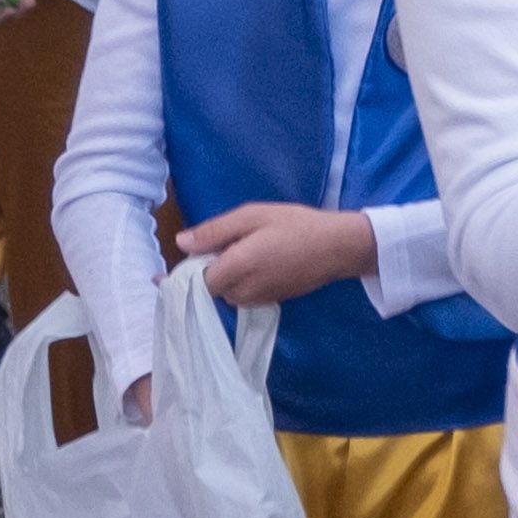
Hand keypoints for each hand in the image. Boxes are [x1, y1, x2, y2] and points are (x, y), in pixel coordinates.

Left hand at [169, 197, 382, 306]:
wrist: (336, 247)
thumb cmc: (294, 225)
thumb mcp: (251, 216)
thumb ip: (214, 231)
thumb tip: (181, 243)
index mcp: (236, 268)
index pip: (197, 280)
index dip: (191, 268)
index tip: (200, 252)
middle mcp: (244, 292)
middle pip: (212, 288)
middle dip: (213, 269)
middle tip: (231, 242)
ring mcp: (259, 300)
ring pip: (228, 293)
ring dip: (229, 276)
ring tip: (249, 250)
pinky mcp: (271, 302)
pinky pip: (245, 295)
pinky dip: (244, 281)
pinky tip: (261, 261)